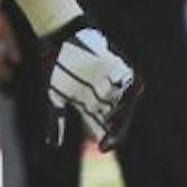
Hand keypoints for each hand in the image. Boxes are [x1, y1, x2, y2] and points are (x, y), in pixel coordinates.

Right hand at [46, 20, 141, 151]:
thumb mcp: (55, 96)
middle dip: (115, 131)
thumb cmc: (57, 65)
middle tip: (109, 143)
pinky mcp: (122, 67)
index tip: (103, 148)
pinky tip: (122, 104)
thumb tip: (53, 145)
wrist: (60, 37)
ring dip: (122, 115)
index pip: (103, 124)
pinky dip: (128, 95)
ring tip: (114, 125)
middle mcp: (107, 95)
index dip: (106, 136)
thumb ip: (56, 120)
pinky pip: (132, 84)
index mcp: (92, 102)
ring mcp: (115, 81)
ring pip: (126, 103)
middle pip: (117, 117)